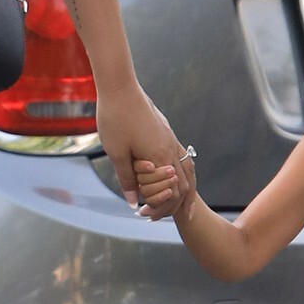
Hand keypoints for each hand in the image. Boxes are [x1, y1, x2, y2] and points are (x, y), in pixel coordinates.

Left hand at [94, 79, 186, 215]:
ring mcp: (171, 139)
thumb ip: (127, 179)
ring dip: (183, 189)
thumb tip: (133, 201)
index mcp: (160, 157)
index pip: (171, 192)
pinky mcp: (166, 132)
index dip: (160, 207)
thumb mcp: (117, 153)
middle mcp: (171, 149)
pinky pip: (181, 157)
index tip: (145, 215)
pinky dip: (180, 172)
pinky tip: (171, 175)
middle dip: (173, 204)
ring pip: (187, 170)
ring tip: (179, 203)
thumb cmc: (115, 118)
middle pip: (184, 184)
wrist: (120, 88)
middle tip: (157, 216)